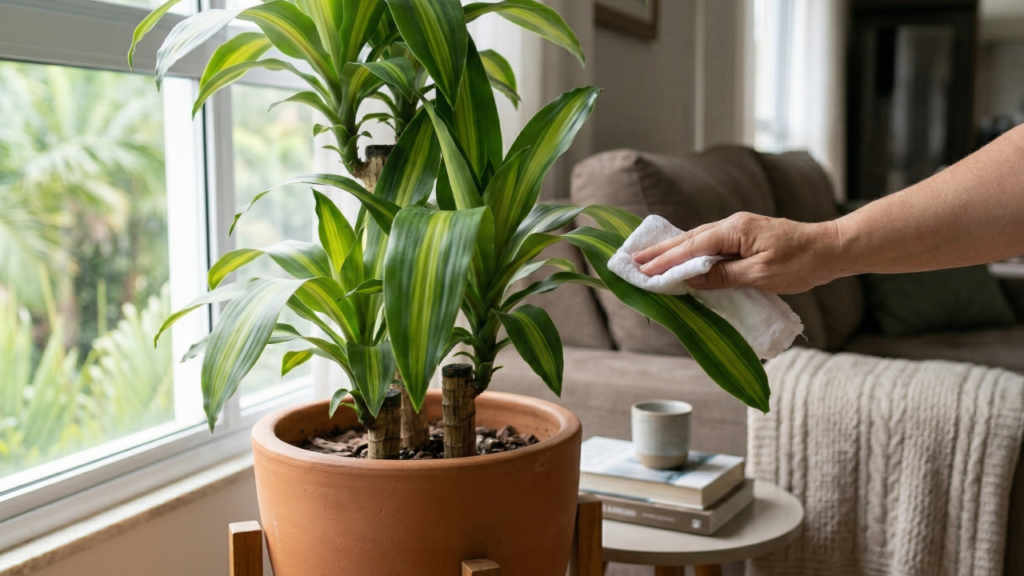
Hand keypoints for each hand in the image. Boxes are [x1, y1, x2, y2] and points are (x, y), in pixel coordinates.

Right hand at [630, 212, 843, 293]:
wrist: (830, 248)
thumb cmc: (801, 263)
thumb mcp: (762, 275)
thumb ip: (725, 276)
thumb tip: (693, 279)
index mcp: (734, 231)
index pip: (692, 248)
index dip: (666, 261)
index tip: (642, 271)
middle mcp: (732, 225)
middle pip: (688, 239)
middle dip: (660, 252)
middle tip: (632, 262)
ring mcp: (738, 229)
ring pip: (697, 239)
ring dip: (672, 250)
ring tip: (648, 260)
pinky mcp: (744, 236)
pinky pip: (708, 243)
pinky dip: (689, 250)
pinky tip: (680, 257)